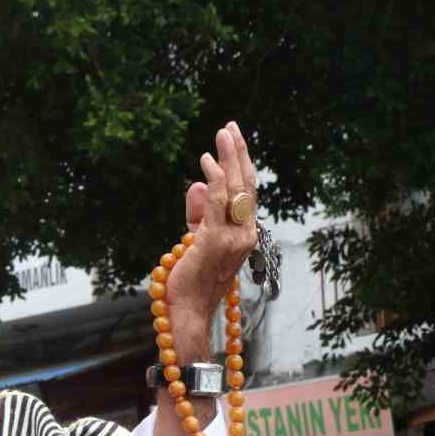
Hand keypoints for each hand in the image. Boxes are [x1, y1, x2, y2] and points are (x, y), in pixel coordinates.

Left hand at [161, 123, 261, 351]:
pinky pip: (217, 204)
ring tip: (222, 134)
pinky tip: (206, 162)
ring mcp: (233, 239)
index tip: (232, 141)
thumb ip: (198, 212)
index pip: (247, 193)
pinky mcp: (215, 241)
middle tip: (231, 127)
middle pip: (247, 186)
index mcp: (243, 234)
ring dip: (229, 159)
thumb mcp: (196, 238)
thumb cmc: (190, 278)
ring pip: (235, 190)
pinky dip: (213, 180)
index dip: (241, 165)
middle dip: (239, 154)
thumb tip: (197, 183)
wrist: (187, 309)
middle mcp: (245, 235)